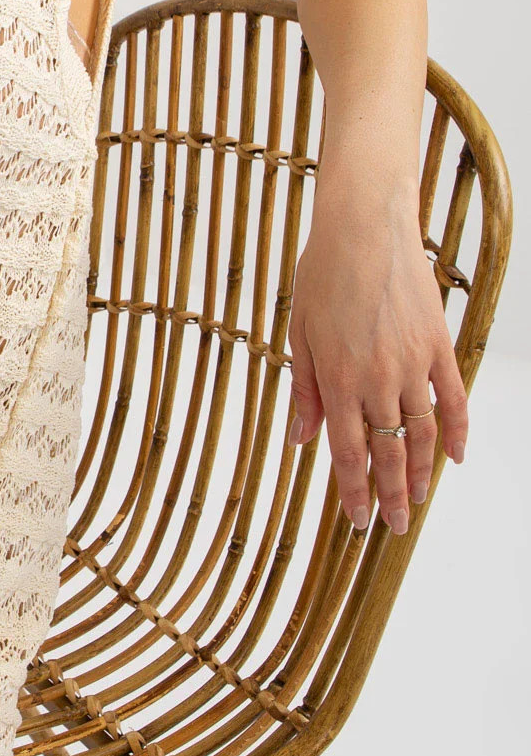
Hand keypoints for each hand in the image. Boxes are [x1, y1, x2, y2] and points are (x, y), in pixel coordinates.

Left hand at [286, 191, 468, 532]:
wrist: (366, 229)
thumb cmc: (324, 275)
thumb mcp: (299, 333)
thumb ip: (303, 389)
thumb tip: (301, 438)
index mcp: (336, 380)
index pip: (347, 452)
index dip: (353, 491)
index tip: (357, 521)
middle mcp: (377, 379)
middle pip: (389, 452)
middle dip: (390, 495)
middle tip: (392, 526)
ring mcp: (412, 364)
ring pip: (421, 433)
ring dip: (421, 472)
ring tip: (418, 501)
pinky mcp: (438, 346)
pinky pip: (452, 398)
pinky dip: (456, 430)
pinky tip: (455, 457)